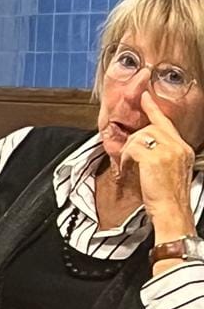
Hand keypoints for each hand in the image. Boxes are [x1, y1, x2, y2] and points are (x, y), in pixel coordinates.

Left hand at [119, 93, 198, 241]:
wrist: (172, 211)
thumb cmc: (167, 196)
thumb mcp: (168, 171)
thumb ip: (160, 155)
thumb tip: (142, 149)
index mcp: (182, 148)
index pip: (165, 123)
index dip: (153, 109)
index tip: (145, 97)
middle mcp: (177, 146)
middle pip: (149, 129)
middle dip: (134, 141)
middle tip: (129, 157)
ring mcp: (167, 150)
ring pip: (139, 136)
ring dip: (129, 151)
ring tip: (131, 166)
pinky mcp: (154, 156)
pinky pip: (132, 147)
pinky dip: (126, 158)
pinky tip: (128, 168)